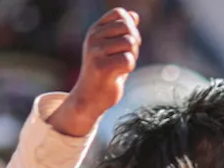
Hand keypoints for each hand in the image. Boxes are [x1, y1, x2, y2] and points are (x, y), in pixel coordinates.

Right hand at [49, 8, 140, 136]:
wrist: (89, 98)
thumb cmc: (104, 73)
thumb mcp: (112, 48)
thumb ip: (122, 32)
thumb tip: (134, 15)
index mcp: (95, 30)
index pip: (120, 14)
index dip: (130, 27)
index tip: (124, 43)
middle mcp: (93, 38)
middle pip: (128, 28)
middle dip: (133, 44)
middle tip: (122, 58)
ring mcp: (96, 52)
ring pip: (130, 43)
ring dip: (131, 57)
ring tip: (119, 67)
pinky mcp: (101, 67)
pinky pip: (128, 60)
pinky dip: (129, 68)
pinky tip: (117, 75)